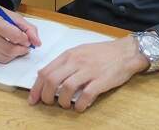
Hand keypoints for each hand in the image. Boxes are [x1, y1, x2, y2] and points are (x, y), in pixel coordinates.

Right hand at [0, 0, 41, 63]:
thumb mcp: (13, 16)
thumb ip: (28, 28)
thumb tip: (37, 43)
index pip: (14, 35)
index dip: (25, 38)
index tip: (27, 38)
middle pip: (10, 50)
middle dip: (21, 49)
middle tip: (25, 44)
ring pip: (5, 58)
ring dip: (14, 54)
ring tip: (15, 45)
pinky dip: (5, 56)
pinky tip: (4, 46)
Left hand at [28, 36, 148, 111]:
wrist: (126, 52)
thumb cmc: (102, 53)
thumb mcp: (80, 52)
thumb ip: (65, 63)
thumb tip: (47, 76)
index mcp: (69, 55)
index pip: (45, 71)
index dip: (36, 88)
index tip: (33, 99)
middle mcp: (76, 61)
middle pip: (52, 80)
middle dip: (46, 96)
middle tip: (48, 103)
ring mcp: (89, 71)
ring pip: (66, 88)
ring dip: (62, 101)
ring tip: (66, 105)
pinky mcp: (101, 80)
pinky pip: (86, 95)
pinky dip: (80, 105)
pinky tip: (80, 107)